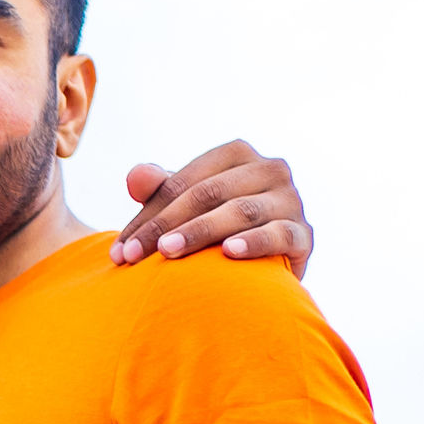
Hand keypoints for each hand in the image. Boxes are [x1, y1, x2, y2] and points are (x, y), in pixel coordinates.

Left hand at [111, 142, 311, 273]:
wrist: (265, 268)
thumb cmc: (217, 228)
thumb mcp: (186, 207)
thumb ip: (160, 190)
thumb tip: (135, 177)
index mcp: (237, 154)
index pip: (185, 181)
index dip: (148, 214)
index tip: (119, 250)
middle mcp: (269, 169)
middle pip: (208, 194)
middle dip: (165, 226)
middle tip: (133, 257)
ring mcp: (291, 200)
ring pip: (240, 211)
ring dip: (200, 232)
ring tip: (167, 252)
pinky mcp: (304, 234)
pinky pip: (278, 234)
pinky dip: (252, 242)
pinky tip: (227, 253)